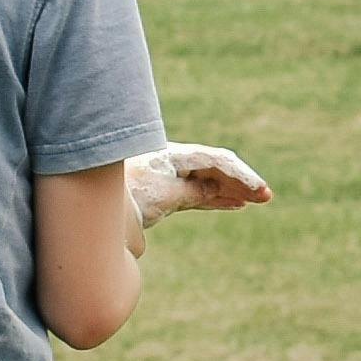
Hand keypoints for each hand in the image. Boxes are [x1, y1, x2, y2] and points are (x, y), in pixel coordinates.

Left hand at [127, 141, 270, 223]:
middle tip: (266, 197)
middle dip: (242, 182)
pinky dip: (216, 199)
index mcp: (176, 155)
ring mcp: (172, 176)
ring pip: (209, 182)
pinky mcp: (166, 191)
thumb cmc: (126, 194)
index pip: (218, 161)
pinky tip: (234, 204)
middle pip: (217, 169)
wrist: (93, 201)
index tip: (260, 191)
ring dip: (233, 191)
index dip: (242, 176)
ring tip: (256, 201)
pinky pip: (198, 193)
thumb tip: (216, 189)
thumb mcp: (164, 195)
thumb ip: (193, 191)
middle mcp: (176, 162)